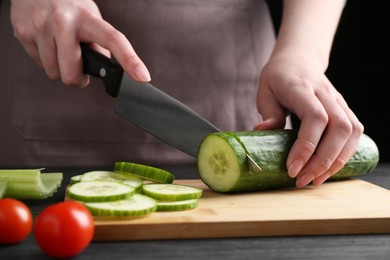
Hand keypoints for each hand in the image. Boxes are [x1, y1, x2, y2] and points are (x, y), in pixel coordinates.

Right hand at [10, 0, 149, 86]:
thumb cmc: (68, 6)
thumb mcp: (90, 18)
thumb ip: (99, 43)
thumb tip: (105, 69)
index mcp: (87, 18)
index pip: (113, 40)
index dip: (130, 61)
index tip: (142, 77)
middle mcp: (63, 22)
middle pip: (72, 74)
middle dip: (77, 78)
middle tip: (79, 67)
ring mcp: (40, 27)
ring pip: (54, 73)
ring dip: (60, 68)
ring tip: (61, 49)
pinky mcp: (23, 33)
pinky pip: (39, 64)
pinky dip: (46, 60)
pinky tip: (48, 43)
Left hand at [255, 53, 363, 187]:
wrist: (298, 60)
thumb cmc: (278, 78)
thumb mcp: (265, 91)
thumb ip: (268, 113)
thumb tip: (261, 132)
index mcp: (302, 88)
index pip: (315, 117)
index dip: (307, 145)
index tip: (293, 168)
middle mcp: (325, 93)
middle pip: (339, 128)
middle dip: (323, 160)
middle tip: (303, 180)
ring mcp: (338, 100)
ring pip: (351, 132)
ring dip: (336, 161)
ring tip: (316, 180)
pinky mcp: (345, 109)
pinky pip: (354, 133)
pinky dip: (344, 154)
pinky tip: (328, 168)